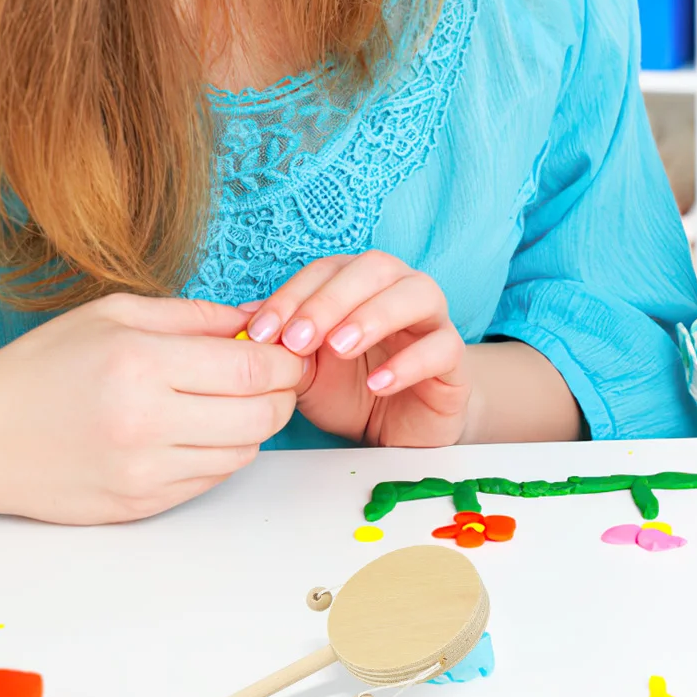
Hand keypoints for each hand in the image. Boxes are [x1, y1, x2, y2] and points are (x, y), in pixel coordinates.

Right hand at [0, 294, 303, 523]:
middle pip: (260, 416)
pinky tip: (200, 431)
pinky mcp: (138, 507)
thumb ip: (195, 317)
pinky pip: (210, 480)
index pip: (252, 368)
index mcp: (142, 364)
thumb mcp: (117, 315)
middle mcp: (146, 423)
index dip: (285, 361)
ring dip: (254, 427)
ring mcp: (142, 473)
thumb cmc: (45, 365)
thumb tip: (260, 319)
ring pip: (243, 453)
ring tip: (233, 402)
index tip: (288, 352)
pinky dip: (221, 455)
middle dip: (281, 394)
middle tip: (273, 377)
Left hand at [240, 252, 468, 447]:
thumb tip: (241, 321)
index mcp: (362, 283)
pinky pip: (442, 347)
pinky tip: (379, 383)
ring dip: (374, 315)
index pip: (327, 270)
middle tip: (297, 340)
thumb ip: (284, 345)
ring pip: (418, 293)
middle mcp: (400, 289)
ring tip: (339, 348)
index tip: (259, 333)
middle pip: (375, 268)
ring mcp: (433, 321)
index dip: (292, 295)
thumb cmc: (352, 389)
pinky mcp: (455, 359)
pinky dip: (409, 363)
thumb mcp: (307, 371)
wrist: (400, 429)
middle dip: (331, 300)